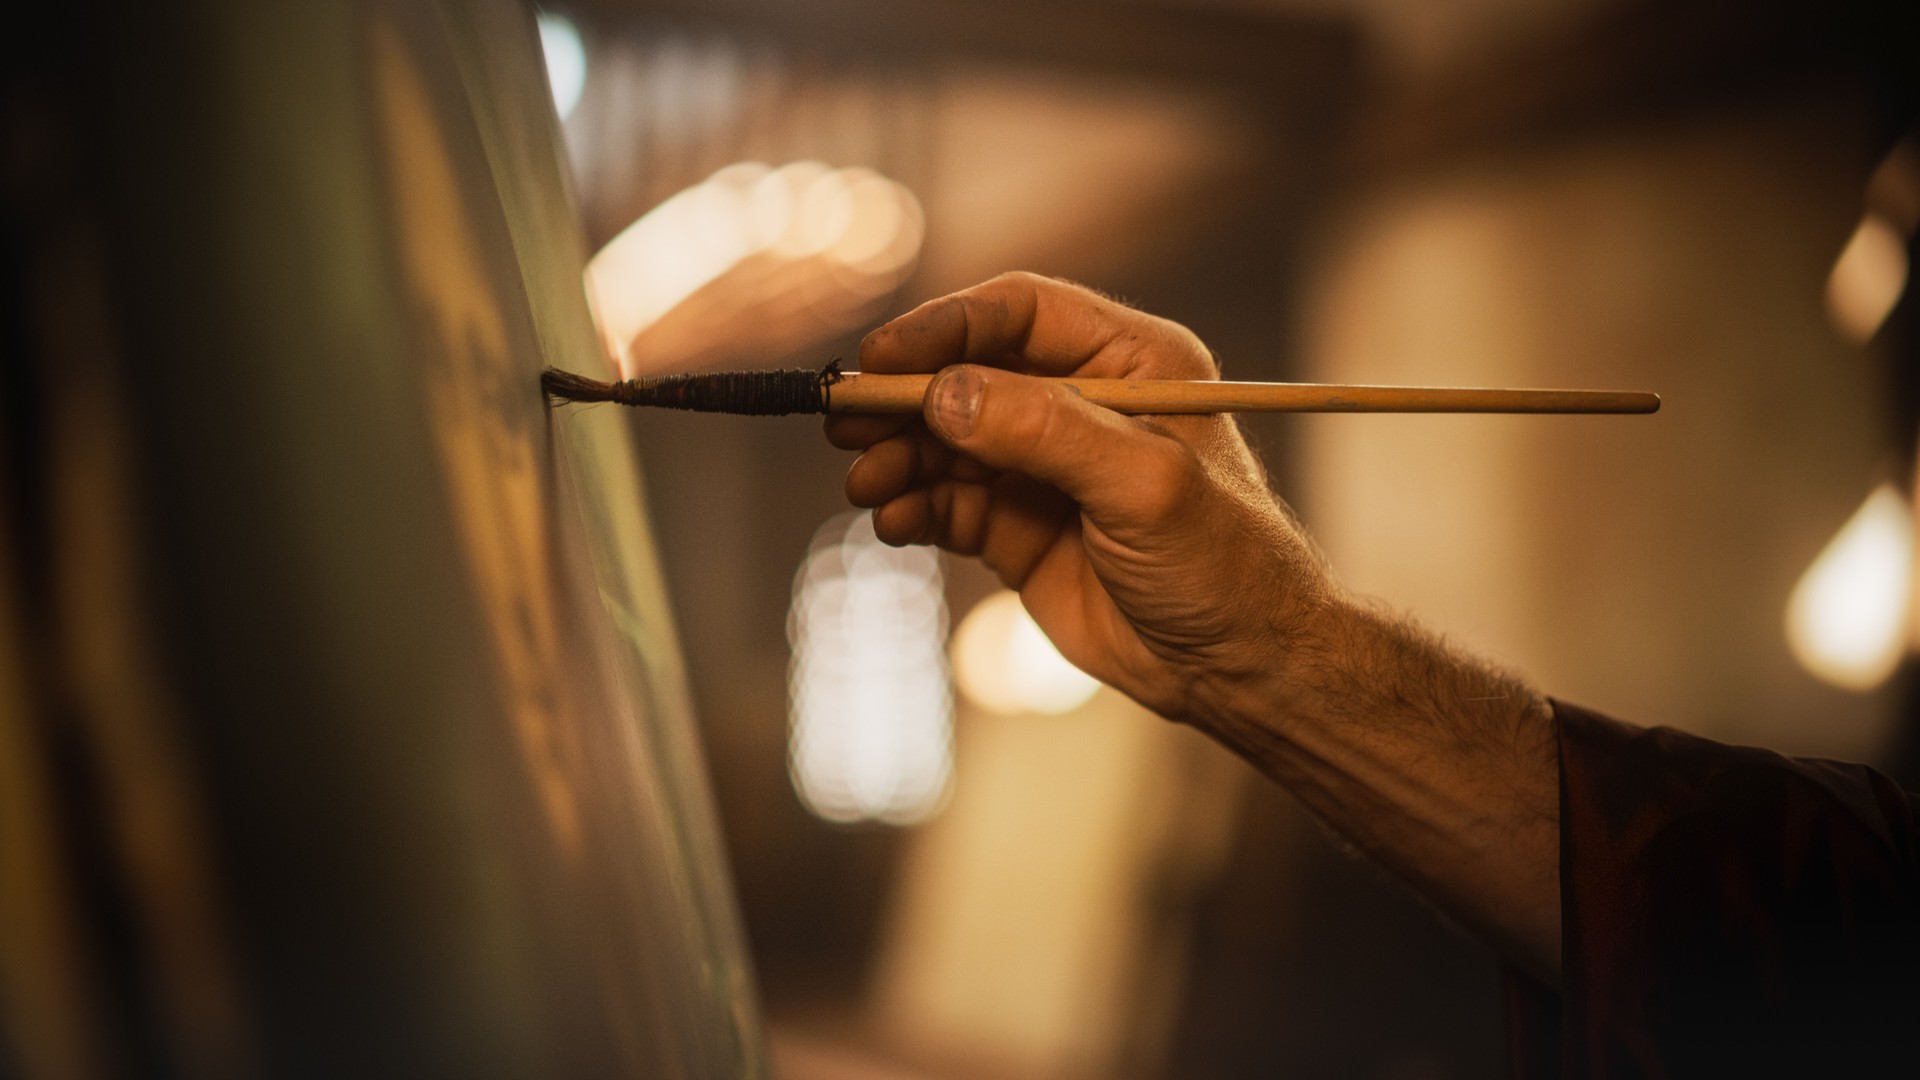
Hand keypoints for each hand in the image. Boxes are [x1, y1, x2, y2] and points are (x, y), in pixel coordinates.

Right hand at [827, 272, 1331, 727]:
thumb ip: (1044, 431)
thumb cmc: (1224, 564)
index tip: (880, 360)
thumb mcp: (1143, 486)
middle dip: (904, 398)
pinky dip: (915, 506)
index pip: (1019, 314)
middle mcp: (1082, 404)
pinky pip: (949, 501)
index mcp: (1131, 363)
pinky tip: (895, 521)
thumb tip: (944, 395)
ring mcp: (1046, 468)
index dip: (944, 329)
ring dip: (899, 457)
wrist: (1239, 669)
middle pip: (968, 375)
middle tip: (846, 420)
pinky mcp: (1020, 528)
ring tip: (867, 485)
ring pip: (947, 440)